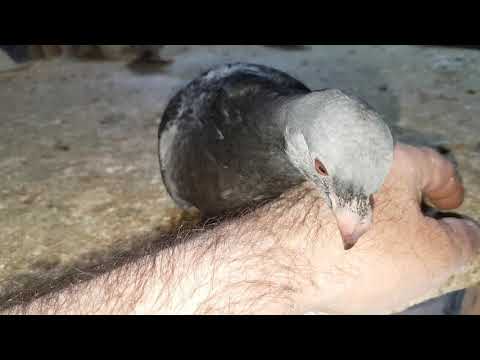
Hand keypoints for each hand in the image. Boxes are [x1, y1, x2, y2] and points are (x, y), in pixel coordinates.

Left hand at [268, 143, 478, 313]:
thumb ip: (460, 241)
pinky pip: (331, 214)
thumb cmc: (346, 255)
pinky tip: (344, 258)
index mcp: (392, 162)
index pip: (436, 168)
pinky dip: (346, 232)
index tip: (452, 204)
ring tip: (381, 260)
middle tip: (420, 242)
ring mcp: (321, 183)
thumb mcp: (429, 255)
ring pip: (362, 201)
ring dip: (377, 226)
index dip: (450, 189)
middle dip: (412, 212)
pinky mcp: (295, 204)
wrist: (275, 263)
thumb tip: (468, 234)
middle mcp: (353, 163)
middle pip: (395, 183)